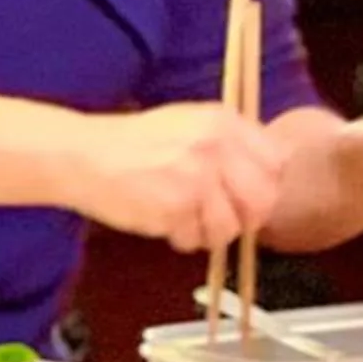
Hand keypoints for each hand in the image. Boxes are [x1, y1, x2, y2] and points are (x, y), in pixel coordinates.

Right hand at [59, 103, 287, 253]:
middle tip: (227, 219)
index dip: (267, 184)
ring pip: (231, 226)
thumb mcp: (189, 122)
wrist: (86, 155)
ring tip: (188, 220)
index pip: (276, 161)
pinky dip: (183, 238)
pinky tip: (166, 222)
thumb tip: (270, 168)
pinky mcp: (175, 208)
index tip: (251, 194)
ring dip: (211, 232)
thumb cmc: (134, 142)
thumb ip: (230, 141)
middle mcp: (215, 147)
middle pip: (263, 199)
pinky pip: (196, 239)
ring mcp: (196, 179)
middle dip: (247, 216)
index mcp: (222, 122)